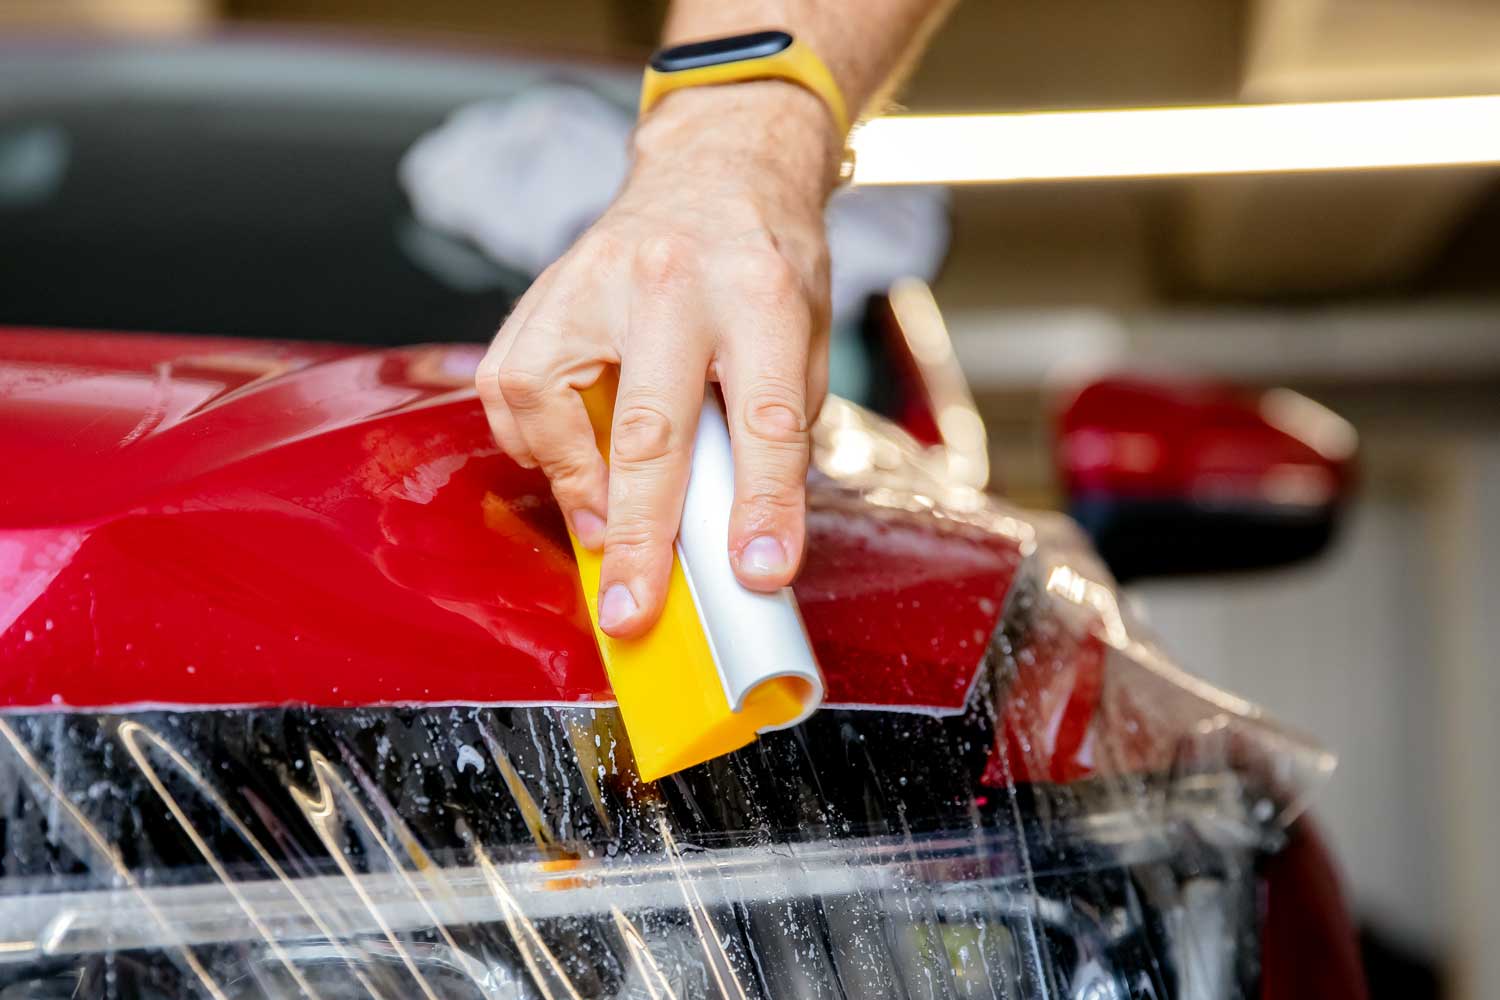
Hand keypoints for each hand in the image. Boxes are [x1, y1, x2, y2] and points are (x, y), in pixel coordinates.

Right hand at [476, 81, 838, 637]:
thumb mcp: (808, 338)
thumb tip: (743, 534)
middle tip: (632, 609)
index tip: (757, 575)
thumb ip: (779, 426)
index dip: (761, 507)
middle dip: (640, 536)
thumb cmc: (768, 264)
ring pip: (547, 403)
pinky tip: (567, 457)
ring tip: (601, 527)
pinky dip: (533, 441)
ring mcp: (594, 281)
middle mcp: (672, 284)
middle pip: (647, 429)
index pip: (764, 419)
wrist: (719, 169)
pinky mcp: (544, 291)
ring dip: (572, 486)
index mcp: (761, 296)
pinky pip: (509, 386)